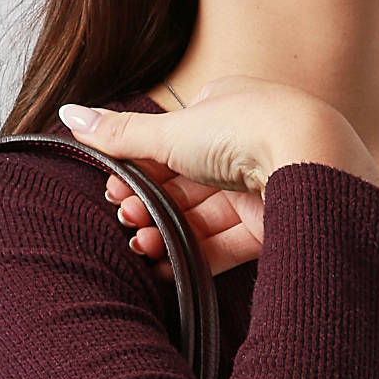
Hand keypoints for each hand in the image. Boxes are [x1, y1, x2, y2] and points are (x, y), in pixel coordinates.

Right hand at [58, 75, 378, 281]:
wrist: (310, 160)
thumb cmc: (244, 131)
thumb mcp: (170, 130)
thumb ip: (119, 134)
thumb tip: (68, 113)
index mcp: (223, 109)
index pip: (171, 144)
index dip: (139, 171)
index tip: (113, 193)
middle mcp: (243, 146)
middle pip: (183, 185)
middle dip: (149, 206)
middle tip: (124, 222)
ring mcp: (258, 187)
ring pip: (201, 217)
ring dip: (165, 234)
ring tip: (139, 248)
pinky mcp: (271, 225)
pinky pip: (225, 245)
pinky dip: (192, 257)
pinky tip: (164, 269)